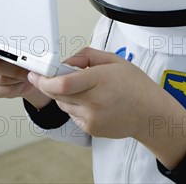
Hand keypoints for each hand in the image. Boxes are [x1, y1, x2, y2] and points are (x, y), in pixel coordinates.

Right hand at [0, 42, 49, 108]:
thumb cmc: (22, 59)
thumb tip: (24, 48)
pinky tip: (20, 82)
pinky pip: (5, 90)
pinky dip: (17, 86)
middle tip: (26, 66)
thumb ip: (17, 48)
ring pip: (1, 79)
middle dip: (14, 67)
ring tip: (25, 74)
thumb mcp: (21, 49)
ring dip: (17, 77)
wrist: (27, 75)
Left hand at [28, 47, 185, 167]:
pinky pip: (72, 114)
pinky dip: (74, 105)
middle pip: (58, 94)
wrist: (149, 114)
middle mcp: (94, 101)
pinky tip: (90, 100)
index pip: (64, 83)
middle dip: (48, 84)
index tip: (36, 73)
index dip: (45, 79)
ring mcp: (92, 118)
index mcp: (100, 80)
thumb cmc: (135, 85)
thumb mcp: (114, 60)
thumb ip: (86, 56)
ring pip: (63, 104)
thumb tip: (66, 61)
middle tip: (47, 75)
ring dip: (62, 95)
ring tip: (82, 87)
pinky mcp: (90, 129)